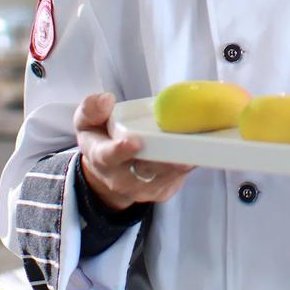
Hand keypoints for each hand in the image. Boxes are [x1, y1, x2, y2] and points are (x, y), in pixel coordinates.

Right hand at [74, 92, 193, 211]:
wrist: (111, 172)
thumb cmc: (102, 140)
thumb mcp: (87, 122)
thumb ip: (91, 109)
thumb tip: (106, 100)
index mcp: (102, 157)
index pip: (109, 156)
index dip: (122, 150)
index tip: (135, 142)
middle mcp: (123, 179)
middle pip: (147, 169)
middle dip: (165, 156)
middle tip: (182, 138)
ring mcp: (146, 188)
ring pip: (169, 174)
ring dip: (185, 156)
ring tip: (199, 135)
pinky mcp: (165, 189)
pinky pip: (182, 176)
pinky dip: (193, 160)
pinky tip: (202, 143)